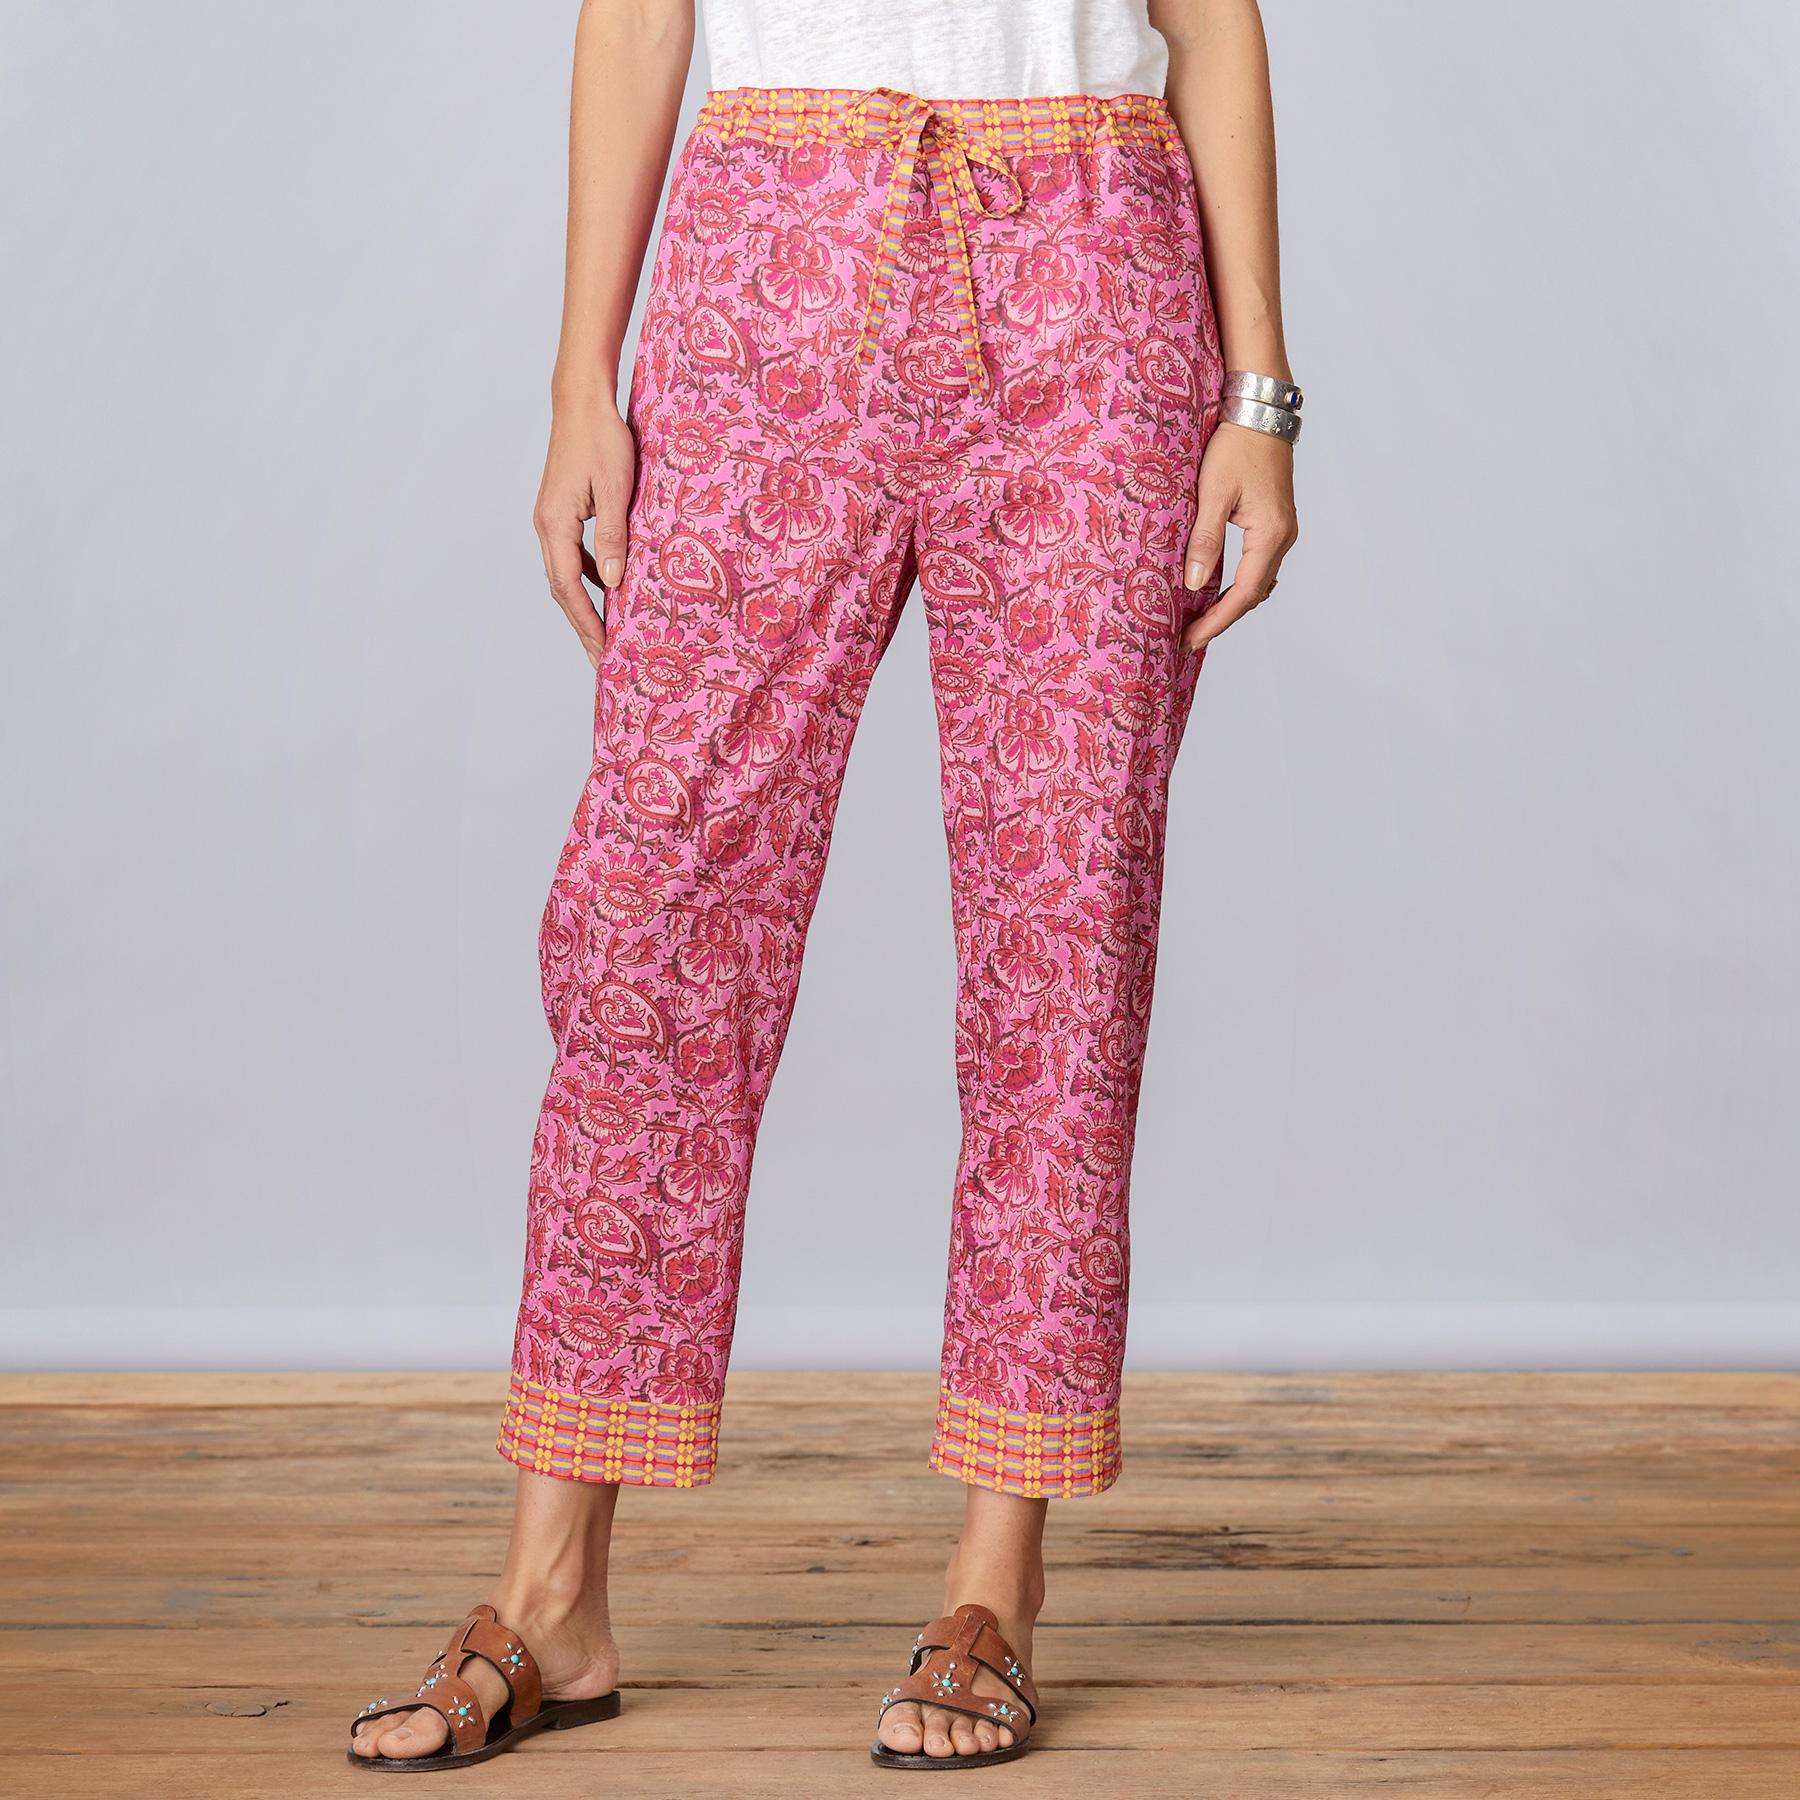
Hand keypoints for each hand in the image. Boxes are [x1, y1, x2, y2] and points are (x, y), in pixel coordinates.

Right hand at [533, 397, 635, 667]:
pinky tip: (609, 589)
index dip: (587, 624)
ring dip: (585, 606)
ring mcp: (551, 519)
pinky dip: (589, 579)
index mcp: (555, 525)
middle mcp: (546, 526)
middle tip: (603, 660)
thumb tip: (614, 585)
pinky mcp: (561, 511)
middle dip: (583, 626)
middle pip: (562, 590)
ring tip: (607, 635)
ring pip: (566, 575)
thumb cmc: (603, 439)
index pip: (570, 589)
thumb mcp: (617, 490)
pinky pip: (573, 556)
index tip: (603, 653)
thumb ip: (615, 538)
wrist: (582, 400)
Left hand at [1181, 421, 1298, 652]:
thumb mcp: (1214, 493)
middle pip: (1253, 594)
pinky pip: (1259, 565)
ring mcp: (1282, 530)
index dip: (1216, 621)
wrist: (1260, 411)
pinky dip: (1240, 584)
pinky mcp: (1275, 522)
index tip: (1189, 640)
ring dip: (1231, 603)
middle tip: (1189, 638)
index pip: (1243, 594)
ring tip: (1200, 620)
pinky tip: (1218, 590)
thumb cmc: (1236, 445)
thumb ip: (1205, 539)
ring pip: (1258, 581)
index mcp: (1270, 534)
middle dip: (1221, 618)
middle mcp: (1283, 537)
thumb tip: (1195, 584)